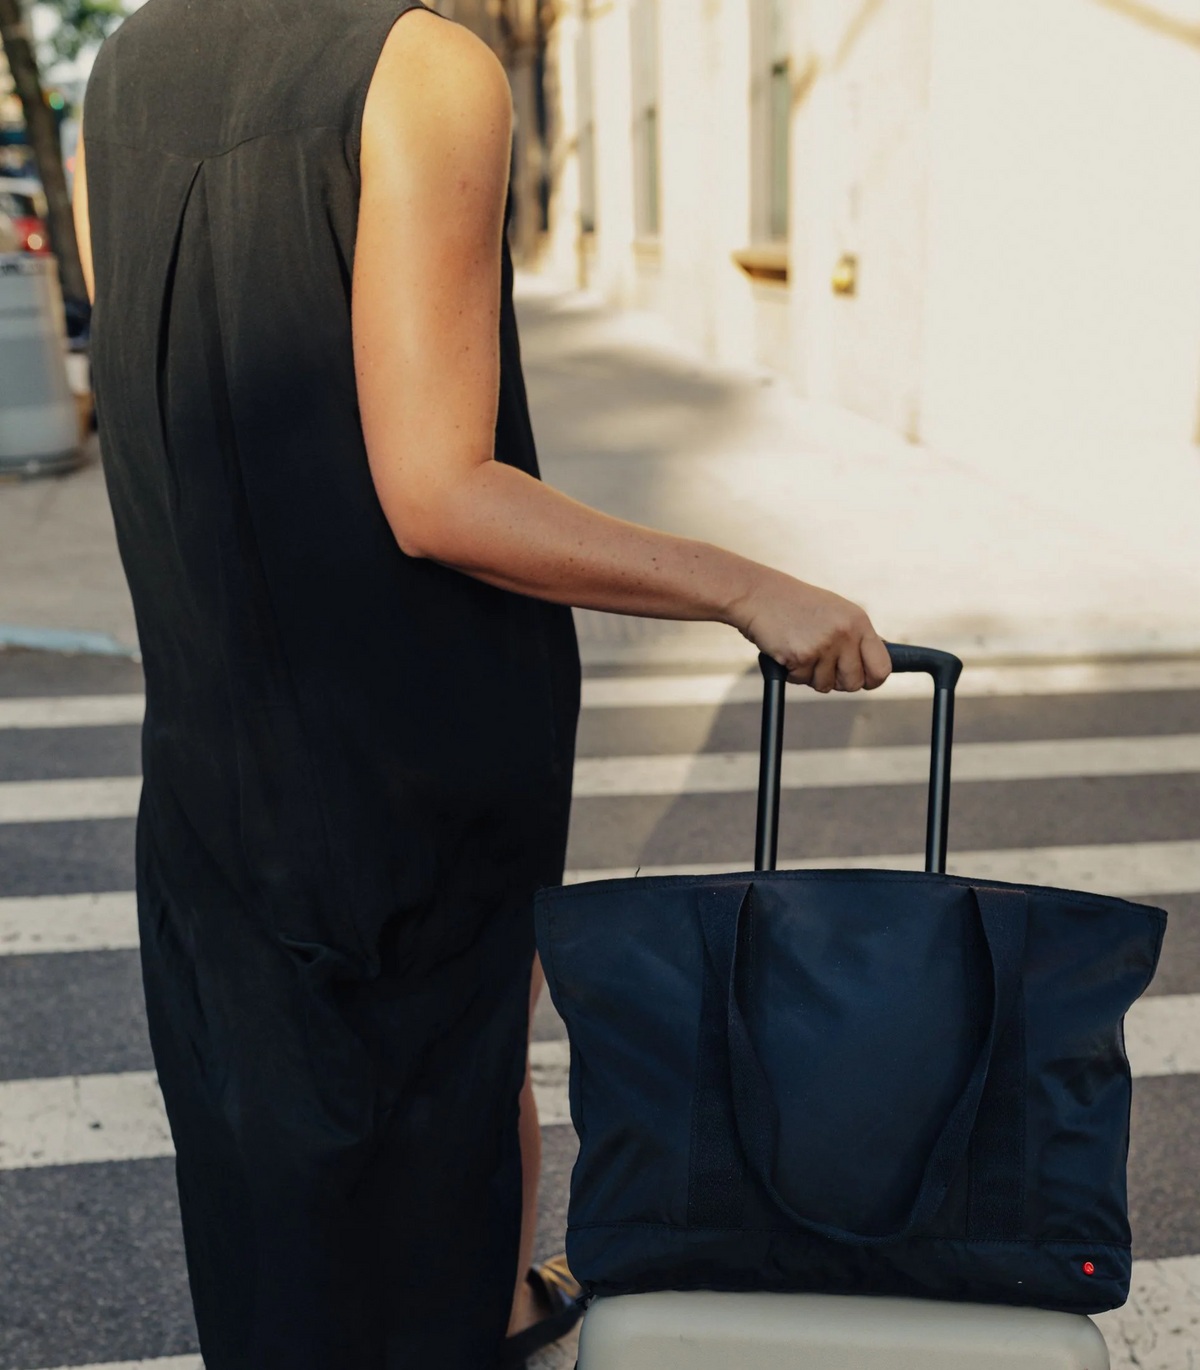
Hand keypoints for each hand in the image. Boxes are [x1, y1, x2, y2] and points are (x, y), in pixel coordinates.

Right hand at [728, 568, 890, 692]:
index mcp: (858, 621)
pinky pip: (802, 681)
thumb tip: (874, 662)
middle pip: (854, 682)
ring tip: (801, 650)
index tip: (864, 681)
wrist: (759, 595)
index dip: (872, 680)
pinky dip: (792, 673)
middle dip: (837, 681)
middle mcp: (845, 633)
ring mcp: (824, 645)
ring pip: (826, 685)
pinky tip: (787, 651)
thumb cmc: (796, 605)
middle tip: (822, 665)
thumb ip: (855, 636)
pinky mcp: (802, 656)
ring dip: (811, 676)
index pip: (882, 666)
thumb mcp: (835, 612)